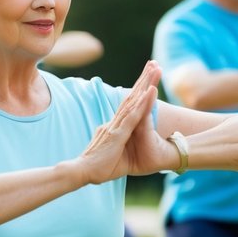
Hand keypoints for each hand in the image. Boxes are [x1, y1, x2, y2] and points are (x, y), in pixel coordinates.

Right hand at [76, 60, 165, 183]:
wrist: (81, 172)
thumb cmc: (95, 167)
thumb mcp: (109, 152)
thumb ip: (113, 143)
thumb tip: (114, 139)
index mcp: (113, 126)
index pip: (128, 104)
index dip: (138, 90)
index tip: (147, 77)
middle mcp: (114, 122)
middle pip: (132, 96)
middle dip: (144, 79)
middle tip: (154, 63)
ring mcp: (116, 126)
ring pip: (134, 101)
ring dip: (145, 84)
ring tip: (156, 69)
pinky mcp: (118, 134)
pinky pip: (133, 116)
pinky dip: (142, 103)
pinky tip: (150, 91)